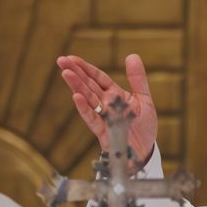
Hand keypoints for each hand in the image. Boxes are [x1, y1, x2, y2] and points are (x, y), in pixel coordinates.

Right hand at [58, 53, 157, 167]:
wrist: (145, 150)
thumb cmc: (144, 126)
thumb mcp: (144, 98)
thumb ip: (138, 78)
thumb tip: (132, 55)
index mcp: (115, 94)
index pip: (97, 78)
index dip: (86, 68)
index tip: (71, 58)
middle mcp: (106, 104)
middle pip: (88, 85)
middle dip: (75, 72)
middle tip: (61, 60)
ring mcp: (103, 116)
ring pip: (87, 99)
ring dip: (76, 86)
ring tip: (66, 73)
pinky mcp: (103, 130)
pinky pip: (92, 118)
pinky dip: (84, 107)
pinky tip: (76, 97)